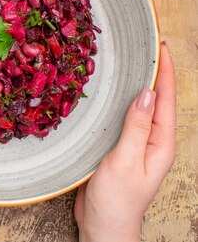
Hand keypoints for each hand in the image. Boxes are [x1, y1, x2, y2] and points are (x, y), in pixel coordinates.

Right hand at [74, 43, 175, 241]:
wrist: (103, 227)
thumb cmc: (117, 199)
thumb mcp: (126, 160)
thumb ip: (137, 127)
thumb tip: (147, 94)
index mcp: (161, 143)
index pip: (166, 100)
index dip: (165, 72)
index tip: (160, 46)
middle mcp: (152, 141)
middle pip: (156, 100)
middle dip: (154, 73)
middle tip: (145, 47)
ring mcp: (136, 144)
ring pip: (138, 108)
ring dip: (135, 85)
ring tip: (129, 63)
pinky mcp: (119, 148)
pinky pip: (122, 119)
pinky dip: (119, 102)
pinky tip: (109, 94)